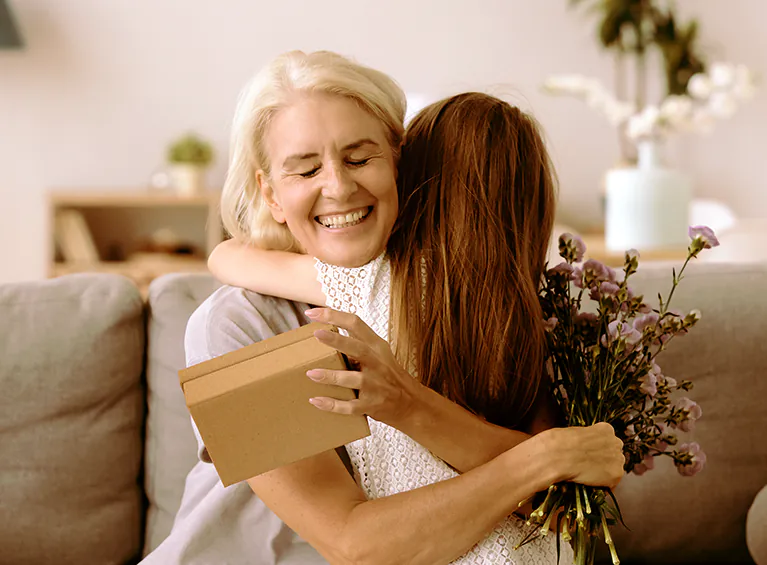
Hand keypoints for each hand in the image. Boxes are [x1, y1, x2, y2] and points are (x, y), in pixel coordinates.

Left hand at [304, 308, 420, 426]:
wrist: (411, 404)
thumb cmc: (388, 375)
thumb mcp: (379, 354)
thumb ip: (358, 343)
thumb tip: (329, 330)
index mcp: (377, 347)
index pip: (356, 324)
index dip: (335, 316)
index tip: (313, 313)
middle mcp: (378, 364)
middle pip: (358, 348)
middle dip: (337, 340)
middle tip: (316, 333)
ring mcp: (376, 385)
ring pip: (354, 379)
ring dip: (332, 376)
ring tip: (311, 373)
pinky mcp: (372, 405)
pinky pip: (350, 406)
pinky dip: (333, 405)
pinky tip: (316, 400)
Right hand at [540, 422, 624, 488]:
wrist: (559, 456)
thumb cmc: (561, 443)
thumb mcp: (574, 433)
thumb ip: (585, 439)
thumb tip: (582, 448)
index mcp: (606, 429)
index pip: (607, 440)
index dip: (598, 448)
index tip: (590, 454)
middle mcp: (616, 442)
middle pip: (614, 454)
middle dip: (604, 460)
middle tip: (590, 466)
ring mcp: (618, 459)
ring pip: (614, 468)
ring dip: (604, 472)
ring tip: (588, 476)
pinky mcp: (616, 475)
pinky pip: (611, 484)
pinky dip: (602, 486)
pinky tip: (590, 484)